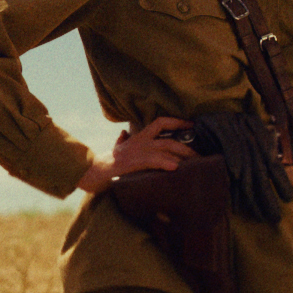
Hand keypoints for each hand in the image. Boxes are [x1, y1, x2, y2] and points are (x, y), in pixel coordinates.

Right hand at [75, 116, 195, 194]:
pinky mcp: (133, 163)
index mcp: (138, 137)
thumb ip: (122, 140)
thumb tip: (123, 134)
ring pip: (165, 148)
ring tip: (195, 163)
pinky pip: (153, 160)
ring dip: (182, 156)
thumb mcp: (116, 148)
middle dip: (187, 147)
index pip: (160, 122)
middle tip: (200, 157)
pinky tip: (174, 167)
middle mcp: (140, 142)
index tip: (191, 124)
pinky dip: (165, 162)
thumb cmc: (105, 162)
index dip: (176, 121)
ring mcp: (137, 152)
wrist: (92, 171)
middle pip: (169, 140)